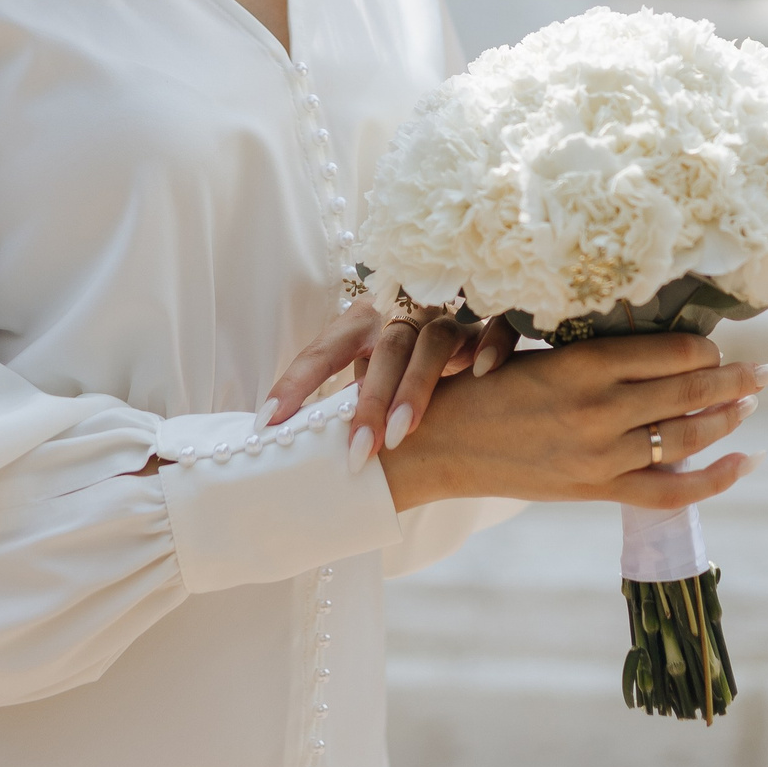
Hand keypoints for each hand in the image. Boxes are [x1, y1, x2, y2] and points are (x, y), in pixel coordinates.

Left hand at [262, 298, 522, 468]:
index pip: (326, 349)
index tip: (269, 424)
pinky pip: (497, 324)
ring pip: (433, 341)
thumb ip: (357, 396)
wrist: (484, 313)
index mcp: (370, 323)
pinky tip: (482, 374)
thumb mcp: (383, 373)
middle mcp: (410, 314)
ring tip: (402, 434)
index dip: (295, 383)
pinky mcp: (498, 317)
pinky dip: (490, 344)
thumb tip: (317, 452)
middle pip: (384, 349)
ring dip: (415, 386)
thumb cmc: (419, 367)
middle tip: (356, 454)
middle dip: (369, 402)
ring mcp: (455, 316)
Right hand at [375, 334, 767, 512]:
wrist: (441, 445)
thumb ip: (599, 354)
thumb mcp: (541, 353)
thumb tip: (663, 348)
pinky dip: (716, 478)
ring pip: (687, 437)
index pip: (674, 353)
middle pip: (690, 393)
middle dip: (737, 381)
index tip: (719, 344)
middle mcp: (600, 409)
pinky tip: (747, 462)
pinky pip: (671, 490)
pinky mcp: (597, 488)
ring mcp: (601, 454)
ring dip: (728, 419)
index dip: (706, 350)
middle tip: (767, 372)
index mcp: (584, 363)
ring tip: (750, 405)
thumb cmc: (485, 387)